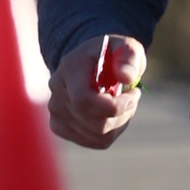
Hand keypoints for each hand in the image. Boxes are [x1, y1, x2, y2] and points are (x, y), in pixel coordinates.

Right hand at [48, 33, 144, 149]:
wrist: (90, 63)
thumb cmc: (112, 55)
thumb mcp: (126, 47)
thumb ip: (129, 58)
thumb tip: (126, 77)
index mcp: (70, 68)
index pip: (83, 100)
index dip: (113, 106)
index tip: (134, 95)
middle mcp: (57, 90)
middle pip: (95, 124)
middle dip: (123, 114)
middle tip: (133, 98)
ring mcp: (55, 111)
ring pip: (98, 136)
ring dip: (119, 123)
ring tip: (122, 104)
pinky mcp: (59, 126)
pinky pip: (94, 142)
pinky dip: (110, 132)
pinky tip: (112, 115)